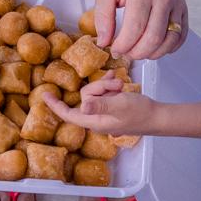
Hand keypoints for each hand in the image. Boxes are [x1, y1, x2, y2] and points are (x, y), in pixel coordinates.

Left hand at [42, 73, 156, 134]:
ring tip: (121, 85)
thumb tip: (83, 106)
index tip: (44, 95)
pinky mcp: (111, 105)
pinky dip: (109, 84)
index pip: (68, 114)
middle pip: (85, 96)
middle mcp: (96, 117)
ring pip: (95, 91)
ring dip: (107, 85)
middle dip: (99, 87)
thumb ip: (102, 105)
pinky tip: (117, 79)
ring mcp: (103, 111)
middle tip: (116, 86)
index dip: (55, 105)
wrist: (157, 117)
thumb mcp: (120, 106)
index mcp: (94, 121)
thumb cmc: (140, 113)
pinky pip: (103, 91)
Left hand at [94, 0, 187, 60]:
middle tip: (126, 52)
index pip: (135, 28)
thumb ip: (102, 15)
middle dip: (137, 53)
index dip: (123, 45)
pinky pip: (181, 36)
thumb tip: (104, 41)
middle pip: (153, 38)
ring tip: (139, 51)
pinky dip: (170, 47)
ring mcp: (176, 4)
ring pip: (169, 40)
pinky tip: (156, 47)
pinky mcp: (183, 9)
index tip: (115, 49)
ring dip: (153, 53)